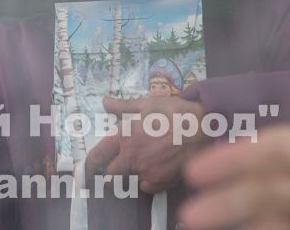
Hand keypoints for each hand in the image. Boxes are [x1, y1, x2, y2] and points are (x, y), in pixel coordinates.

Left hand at [84, 95, 207, 193]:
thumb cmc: (173, 111)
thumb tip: (104, 101)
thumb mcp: (146, 103)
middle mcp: (131, 157)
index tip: (86, 168)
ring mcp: (146, 172)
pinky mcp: (161, 182)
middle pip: (110, 174)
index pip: (98, 154)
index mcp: (124, 137)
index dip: (89, 163)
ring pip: (131, 180)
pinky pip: (148, 187)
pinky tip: (158, 168)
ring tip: (146, 163)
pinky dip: (150, 181)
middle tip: (117, 167)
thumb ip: (123, 106)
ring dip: (133, 174)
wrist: (202, 127)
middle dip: (110, 172)